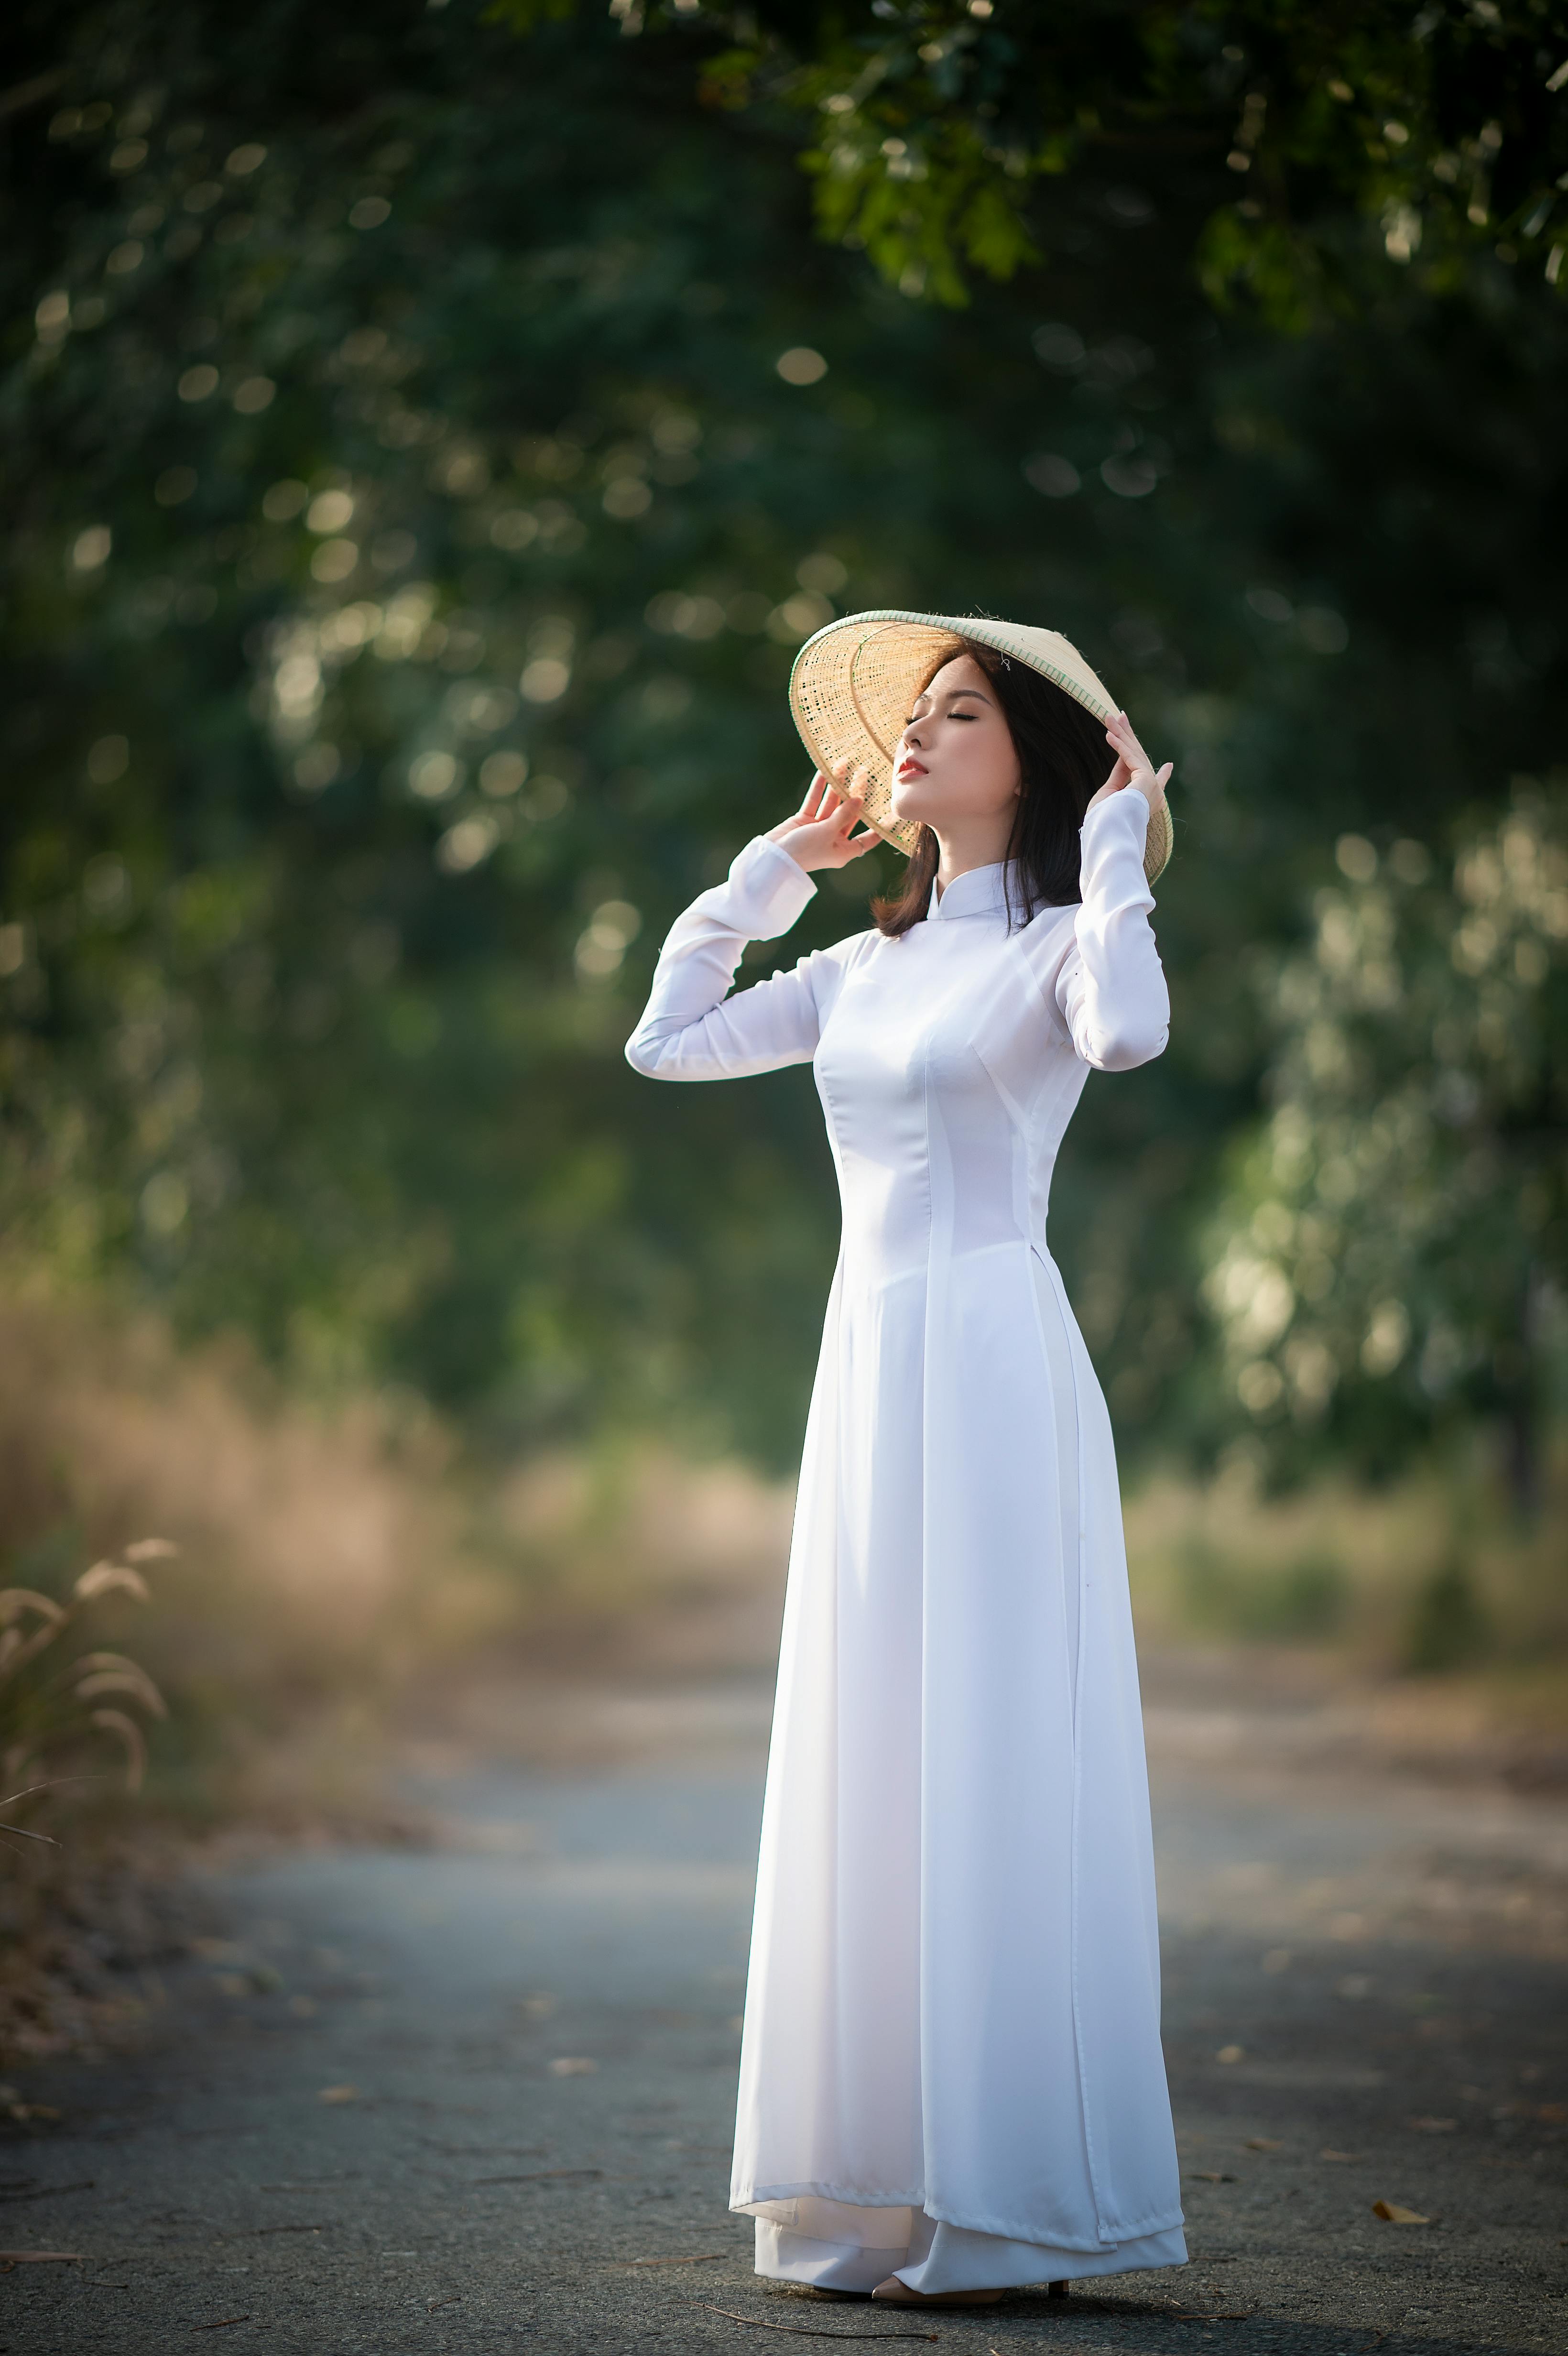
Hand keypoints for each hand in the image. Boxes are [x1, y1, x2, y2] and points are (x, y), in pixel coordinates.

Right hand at [767, 762, 881, 871]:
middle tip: (864, 773)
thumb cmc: (804, 851)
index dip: (881, 825)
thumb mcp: (828, 832)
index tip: (893, 811)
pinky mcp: (804, 821)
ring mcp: (819, 830)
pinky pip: (815, 801)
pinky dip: (819, 788)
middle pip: (851, 814)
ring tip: (844, 764)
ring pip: (832, 804)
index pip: (869, 838)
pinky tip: (824, 771)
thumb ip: (844, 814)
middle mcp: (834, 840)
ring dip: (837, 786)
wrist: (773, 857)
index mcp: (845, 851)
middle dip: (857, 794)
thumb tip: (860, 798)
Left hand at [1086, 711, 1172, 819]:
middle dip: (1128, 735)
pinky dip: (1117, 744)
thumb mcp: (1111, 794)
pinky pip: (1127, 756)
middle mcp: (1152, 793)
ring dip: (1119, 733)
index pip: (1154, 785)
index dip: (1163, 774)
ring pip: (1133, 752)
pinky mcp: (1145, 778)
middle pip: (1138, 757)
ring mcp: (1150, 785)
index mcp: (1146, 803)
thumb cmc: (1105, 822)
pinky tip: (1108, 733)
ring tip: (1108, 716)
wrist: (1111, 833)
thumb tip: (1122, 754)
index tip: (1169, 766)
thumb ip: (1119, 775)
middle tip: (1122, 716)